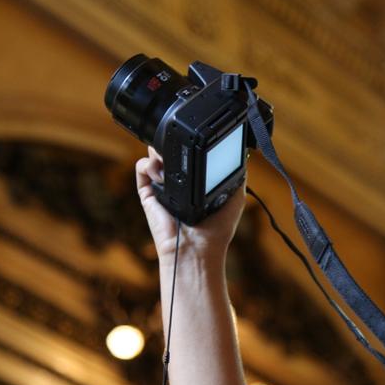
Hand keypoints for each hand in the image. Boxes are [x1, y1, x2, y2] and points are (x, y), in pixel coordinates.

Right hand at [134, 146, 246, 260]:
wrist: (197, 248)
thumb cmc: (217, 228)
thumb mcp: (234, 196)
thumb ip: (236, 175)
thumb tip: (242, 154)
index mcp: (195, 182)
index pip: (189, 155)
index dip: (189, 143)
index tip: (196, 136)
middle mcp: (177, 183)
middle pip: (170, 151)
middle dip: (172, 142)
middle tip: (181, 144)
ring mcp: (161, 186)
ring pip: (154, 155)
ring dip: (160, 149)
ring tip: (171, 157)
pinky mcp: (148, 193)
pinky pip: (142, 168)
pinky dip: (148, 162)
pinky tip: (160, 168)